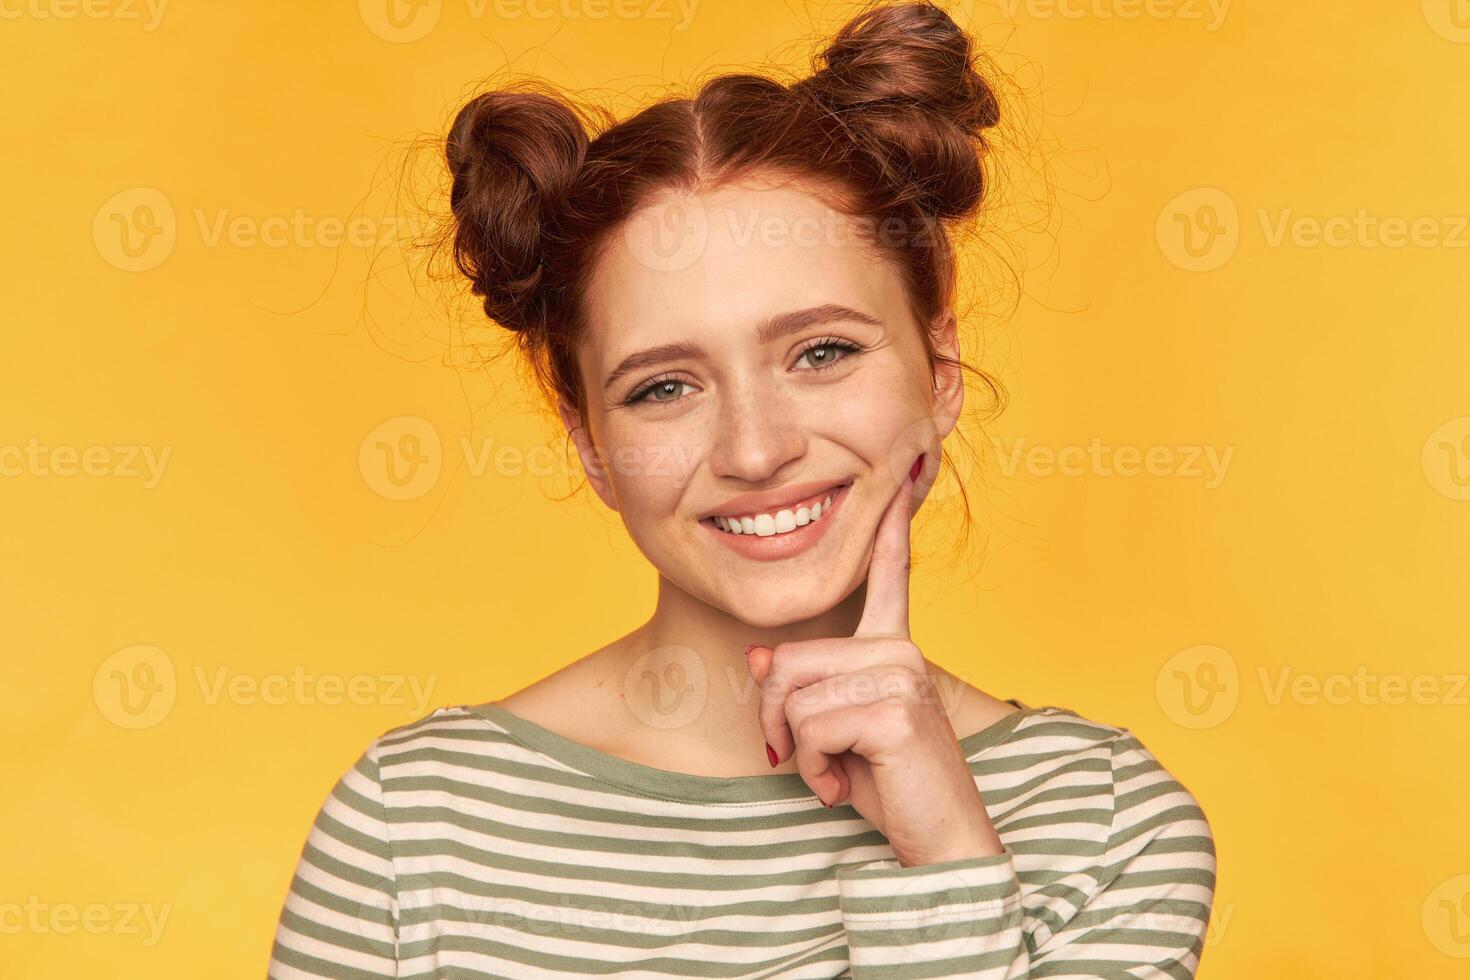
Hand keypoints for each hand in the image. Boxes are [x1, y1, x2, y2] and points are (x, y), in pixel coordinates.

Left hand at [744, 452, 1004, 866]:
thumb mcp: (829, 734)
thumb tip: (763, 660)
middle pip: (786, 661)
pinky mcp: (894, 707)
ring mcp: (900, 673)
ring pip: (791, 696)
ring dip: (798, 751)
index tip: (904, 467)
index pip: (887, 576)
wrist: (937, 845)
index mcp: (891, 648)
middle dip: (777, 721)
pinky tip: (847, 786)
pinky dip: (815, 770)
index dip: (888, 527)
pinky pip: (808, 727)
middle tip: (812, 761)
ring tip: (839, 773)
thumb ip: (799, 691)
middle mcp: (899, 650)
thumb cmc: (888, 787)